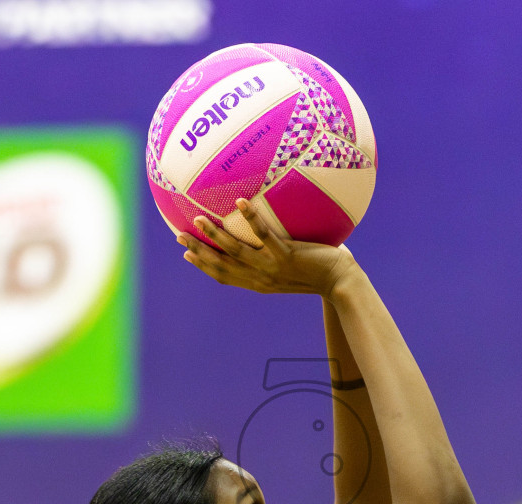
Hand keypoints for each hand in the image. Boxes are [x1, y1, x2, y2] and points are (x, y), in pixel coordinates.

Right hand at [178, 198, 356, 296]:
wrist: (342, 283)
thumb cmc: (321, 270)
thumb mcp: (294, 264)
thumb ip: (278, 252)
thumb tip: (270, 227)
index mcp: (259, 283)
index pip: (224, 276)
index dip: (204, 265)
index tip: (186, 254)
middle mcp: (261, 279)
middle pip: (222, 266)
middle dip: (199, 252)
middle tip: (179, 237)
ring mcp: (272, 268)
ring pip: (236, 253)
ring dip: (214, 236)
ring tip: (198, 219)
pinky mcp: (287, 257)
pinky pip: (264, 235)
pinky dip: (250, 219)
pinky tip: (239, 202)